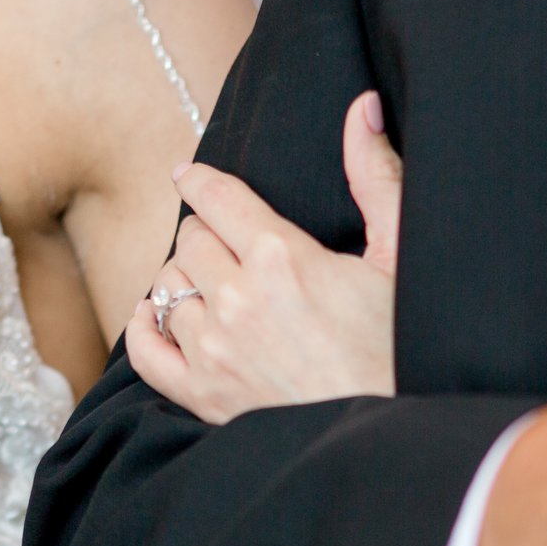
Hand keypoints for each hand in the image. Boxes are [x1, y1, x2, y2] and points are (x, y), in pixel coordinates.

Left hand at [125, 91, 401, 422]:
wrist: (391, 438)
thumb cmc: (401, 347)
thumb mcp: (399, 257)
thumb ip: (375, 177)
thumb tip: (363, 107)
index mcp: (284, 258)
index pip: (217, 198)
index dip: (199, 181)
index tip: (187, 176)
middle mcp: (238, 300)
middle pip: (190, 242)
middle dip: (204, 236)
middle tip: (225, 245)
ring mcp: (214, 352)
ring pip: (167, 289)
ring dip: (184, 281)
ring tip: (209, 286)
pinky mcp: (203, 397)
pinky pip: (145, 350)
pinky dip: (145, 326)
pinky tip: (158, 316)